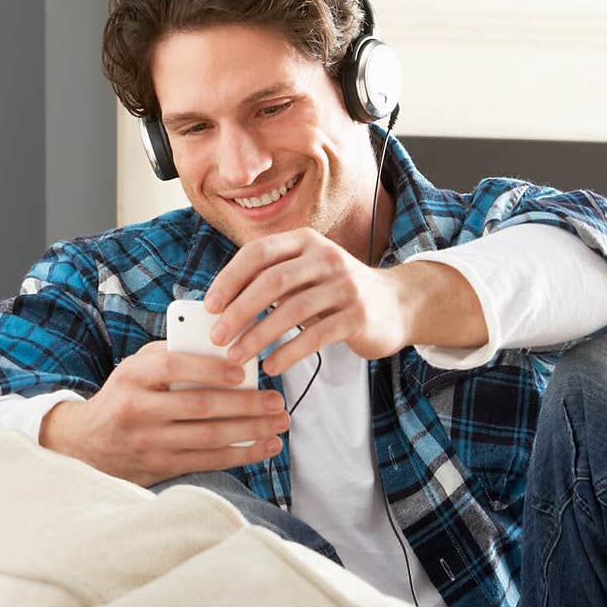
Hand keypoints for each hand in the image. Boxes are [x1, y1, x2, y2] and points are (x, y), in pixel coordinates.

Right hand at [39, 340, 289, 485]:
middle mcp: (138, 410)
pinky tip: (263, 447)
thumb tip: (223, 352)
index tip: (242, 372)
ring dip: (250, 432)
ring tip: (279, 424)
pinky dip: (239, 454)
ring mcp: (148, 443)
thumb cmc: (125, 394)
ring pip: (208, 438)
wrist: (87, 444)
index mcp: (133, 376)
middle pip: (199, 407)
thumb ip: (172, 354)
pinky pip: (207, 461)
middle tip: (276, 402)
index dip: (209, 370)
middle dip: (245, 405)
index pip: (173, 367)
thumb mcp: (136, 367)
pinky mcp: (160, 467)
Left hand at [205, 228, 409, 374]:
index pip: (258, 252)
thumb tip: (220, 306)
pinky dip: (289, 352)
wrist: (397, 304)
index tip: (209, 306)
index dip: (230, 278)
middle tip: (216, 336)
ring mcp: (345, 285)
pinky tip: (272, 365)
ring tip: (237, 357)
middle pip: (273, 281)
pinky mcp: (358, 315)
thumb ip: (272, 280)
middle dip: (239, 310)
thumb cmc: (336, 291)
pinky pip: (316, 335)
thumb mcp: (306, 274)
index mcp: (305, 241)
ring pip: (292, 310)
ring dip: (258, 336)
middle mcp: (325, 257)